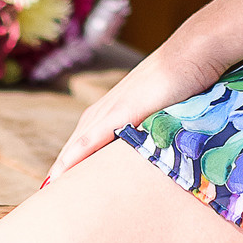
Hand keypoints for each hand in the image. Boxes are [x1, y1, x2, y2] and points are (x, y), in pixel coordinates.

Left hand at [46, 48, 213, 180]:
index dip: (73, 158)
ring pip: (80, 140)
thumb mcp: (166, 104)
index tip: (61, 182)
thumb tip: (158, 142)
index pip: (86, 136)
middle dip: (62, 166)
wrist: (197, 50)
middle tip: (46, 192)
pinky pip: (96, 134)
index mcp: (116, 104)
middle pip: (77, 141)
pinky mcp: (126, 108)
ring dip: (63, 164)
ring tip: (48, 189)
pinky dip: (78, 151)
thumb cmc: (186, 76)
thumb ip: (155, 121)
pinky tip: (65, 168)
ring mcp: (116, 105)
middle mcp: (109, 105)